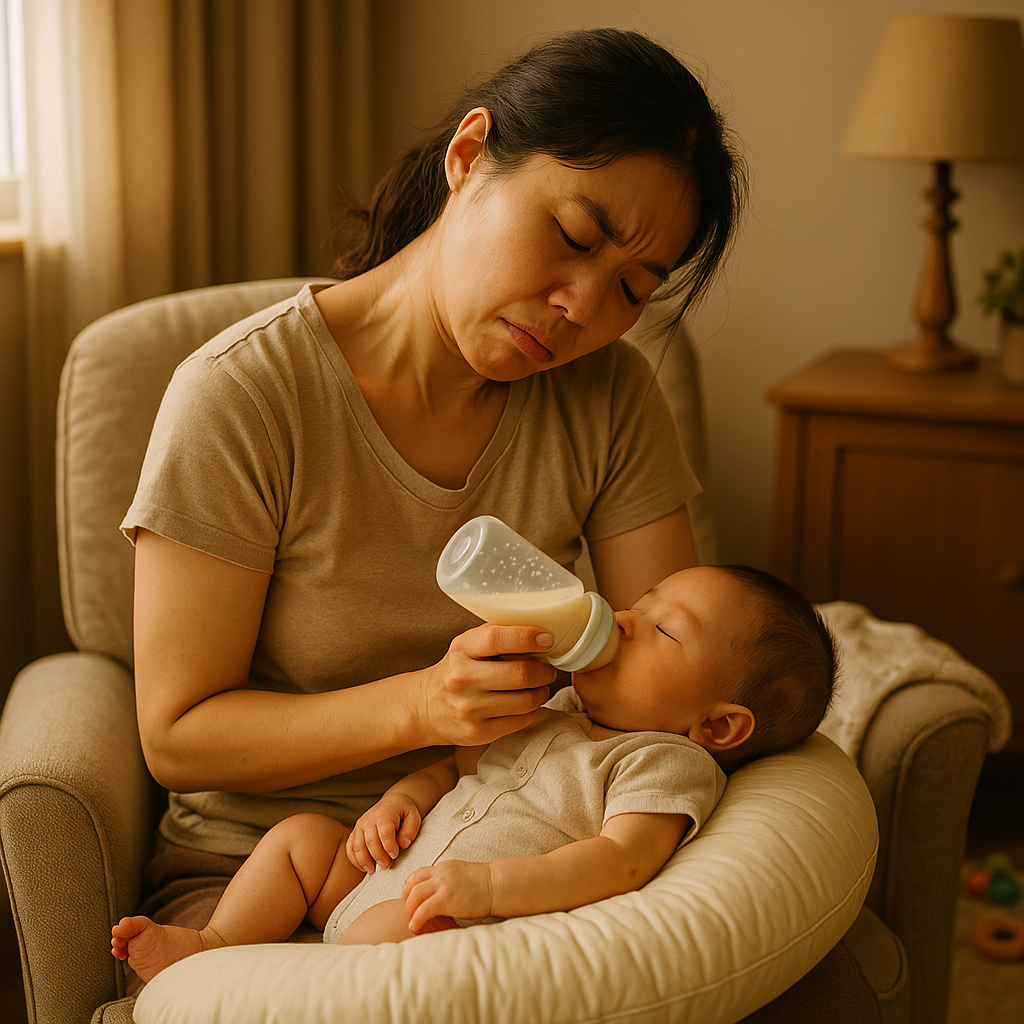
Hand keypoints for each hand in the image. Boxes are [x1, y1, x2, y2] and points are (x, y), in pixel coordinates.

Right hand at [346, 794, 421, 872]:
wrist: (393, 802)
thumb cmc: (404, 812)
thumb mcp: (413, 817)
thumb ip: (410, 830)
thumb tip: (403, 844)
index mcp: (385, 814)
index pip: (384, 832)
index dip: (389, 846)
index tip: (395, 855)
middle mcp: (369, 819)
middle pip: (370, 841)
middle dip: (378, 856)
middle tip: (386, 865)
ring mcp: (360, 825)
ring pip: (357, 845)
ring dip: (364, 860)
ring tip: (373, 870)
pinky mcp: (355, 832)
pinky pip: (350, 847)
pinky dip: (354, 859)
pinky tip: (364, 867)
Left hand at [402, 860, 492, 932]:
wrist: (496, 886)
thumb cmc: (482, 885)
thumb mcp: (459, 875)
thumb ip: (445, 881)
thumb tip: (435, 895)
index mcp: (442, 868)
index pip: (416, 875)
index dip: (409, 890)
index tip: (411, 902)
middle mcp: (439, 874)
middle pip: (411, 885)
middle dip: (406, 901)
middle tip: (411, 914)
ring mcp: (443, 885)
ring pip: (414, 896)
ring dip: (410, 911)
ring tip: (413, 922)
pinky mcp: (447, 899)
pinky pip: (423, 910)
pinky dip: (416, 920)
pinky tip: (416, 927)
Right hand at [417, 625, 555, 746]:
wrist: (425, 707)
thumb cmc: (457, 670)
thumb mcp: (468, 645)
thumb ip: (499, 636)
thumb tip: (540, 634)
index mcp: (461, 649)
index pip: (496, 639)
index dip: (526, 637)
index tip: (546, 638)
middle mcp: (462, 678)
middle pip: (520, 673)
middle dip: (544, 671)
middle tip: (548, 669)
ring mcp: (469, 708)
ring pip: (526, 700)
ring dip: (542, 691)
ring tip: (539, 686)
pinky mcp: (478, 732)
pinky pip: (521, 720)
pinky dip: (533, 710)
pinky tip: (528, 703)